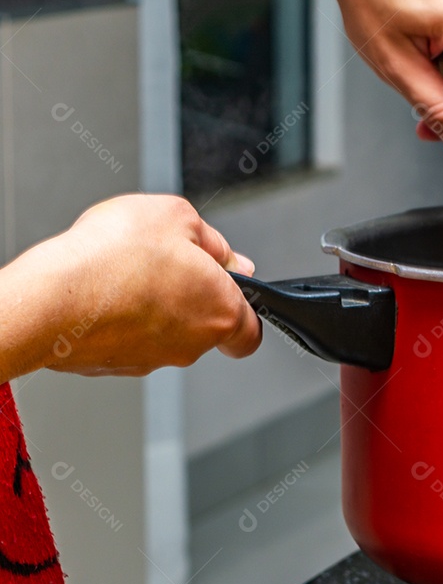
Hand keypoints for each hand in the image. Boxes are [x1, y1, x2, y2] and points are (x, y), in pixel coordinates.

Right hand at [0, 195, 261, 380]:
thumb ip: (213, 241)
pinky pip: (126, 341)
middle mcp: (191, 345)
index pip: (250, 331)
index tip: (230, 291)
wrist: (50, 295)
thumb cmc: (114, 257)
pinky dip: (119, 321)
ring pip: (163, 334)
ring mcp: (150, 360)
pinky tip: (103, 293)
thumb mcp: (178, 216)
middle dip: (191, 296)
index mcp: (221, 312)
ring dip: (153, 307)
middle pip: (204, 326)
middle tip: (168, 265)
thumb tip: (228, 258)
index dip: (243, 309)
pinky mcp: (111, 366)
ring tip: (127, 273)